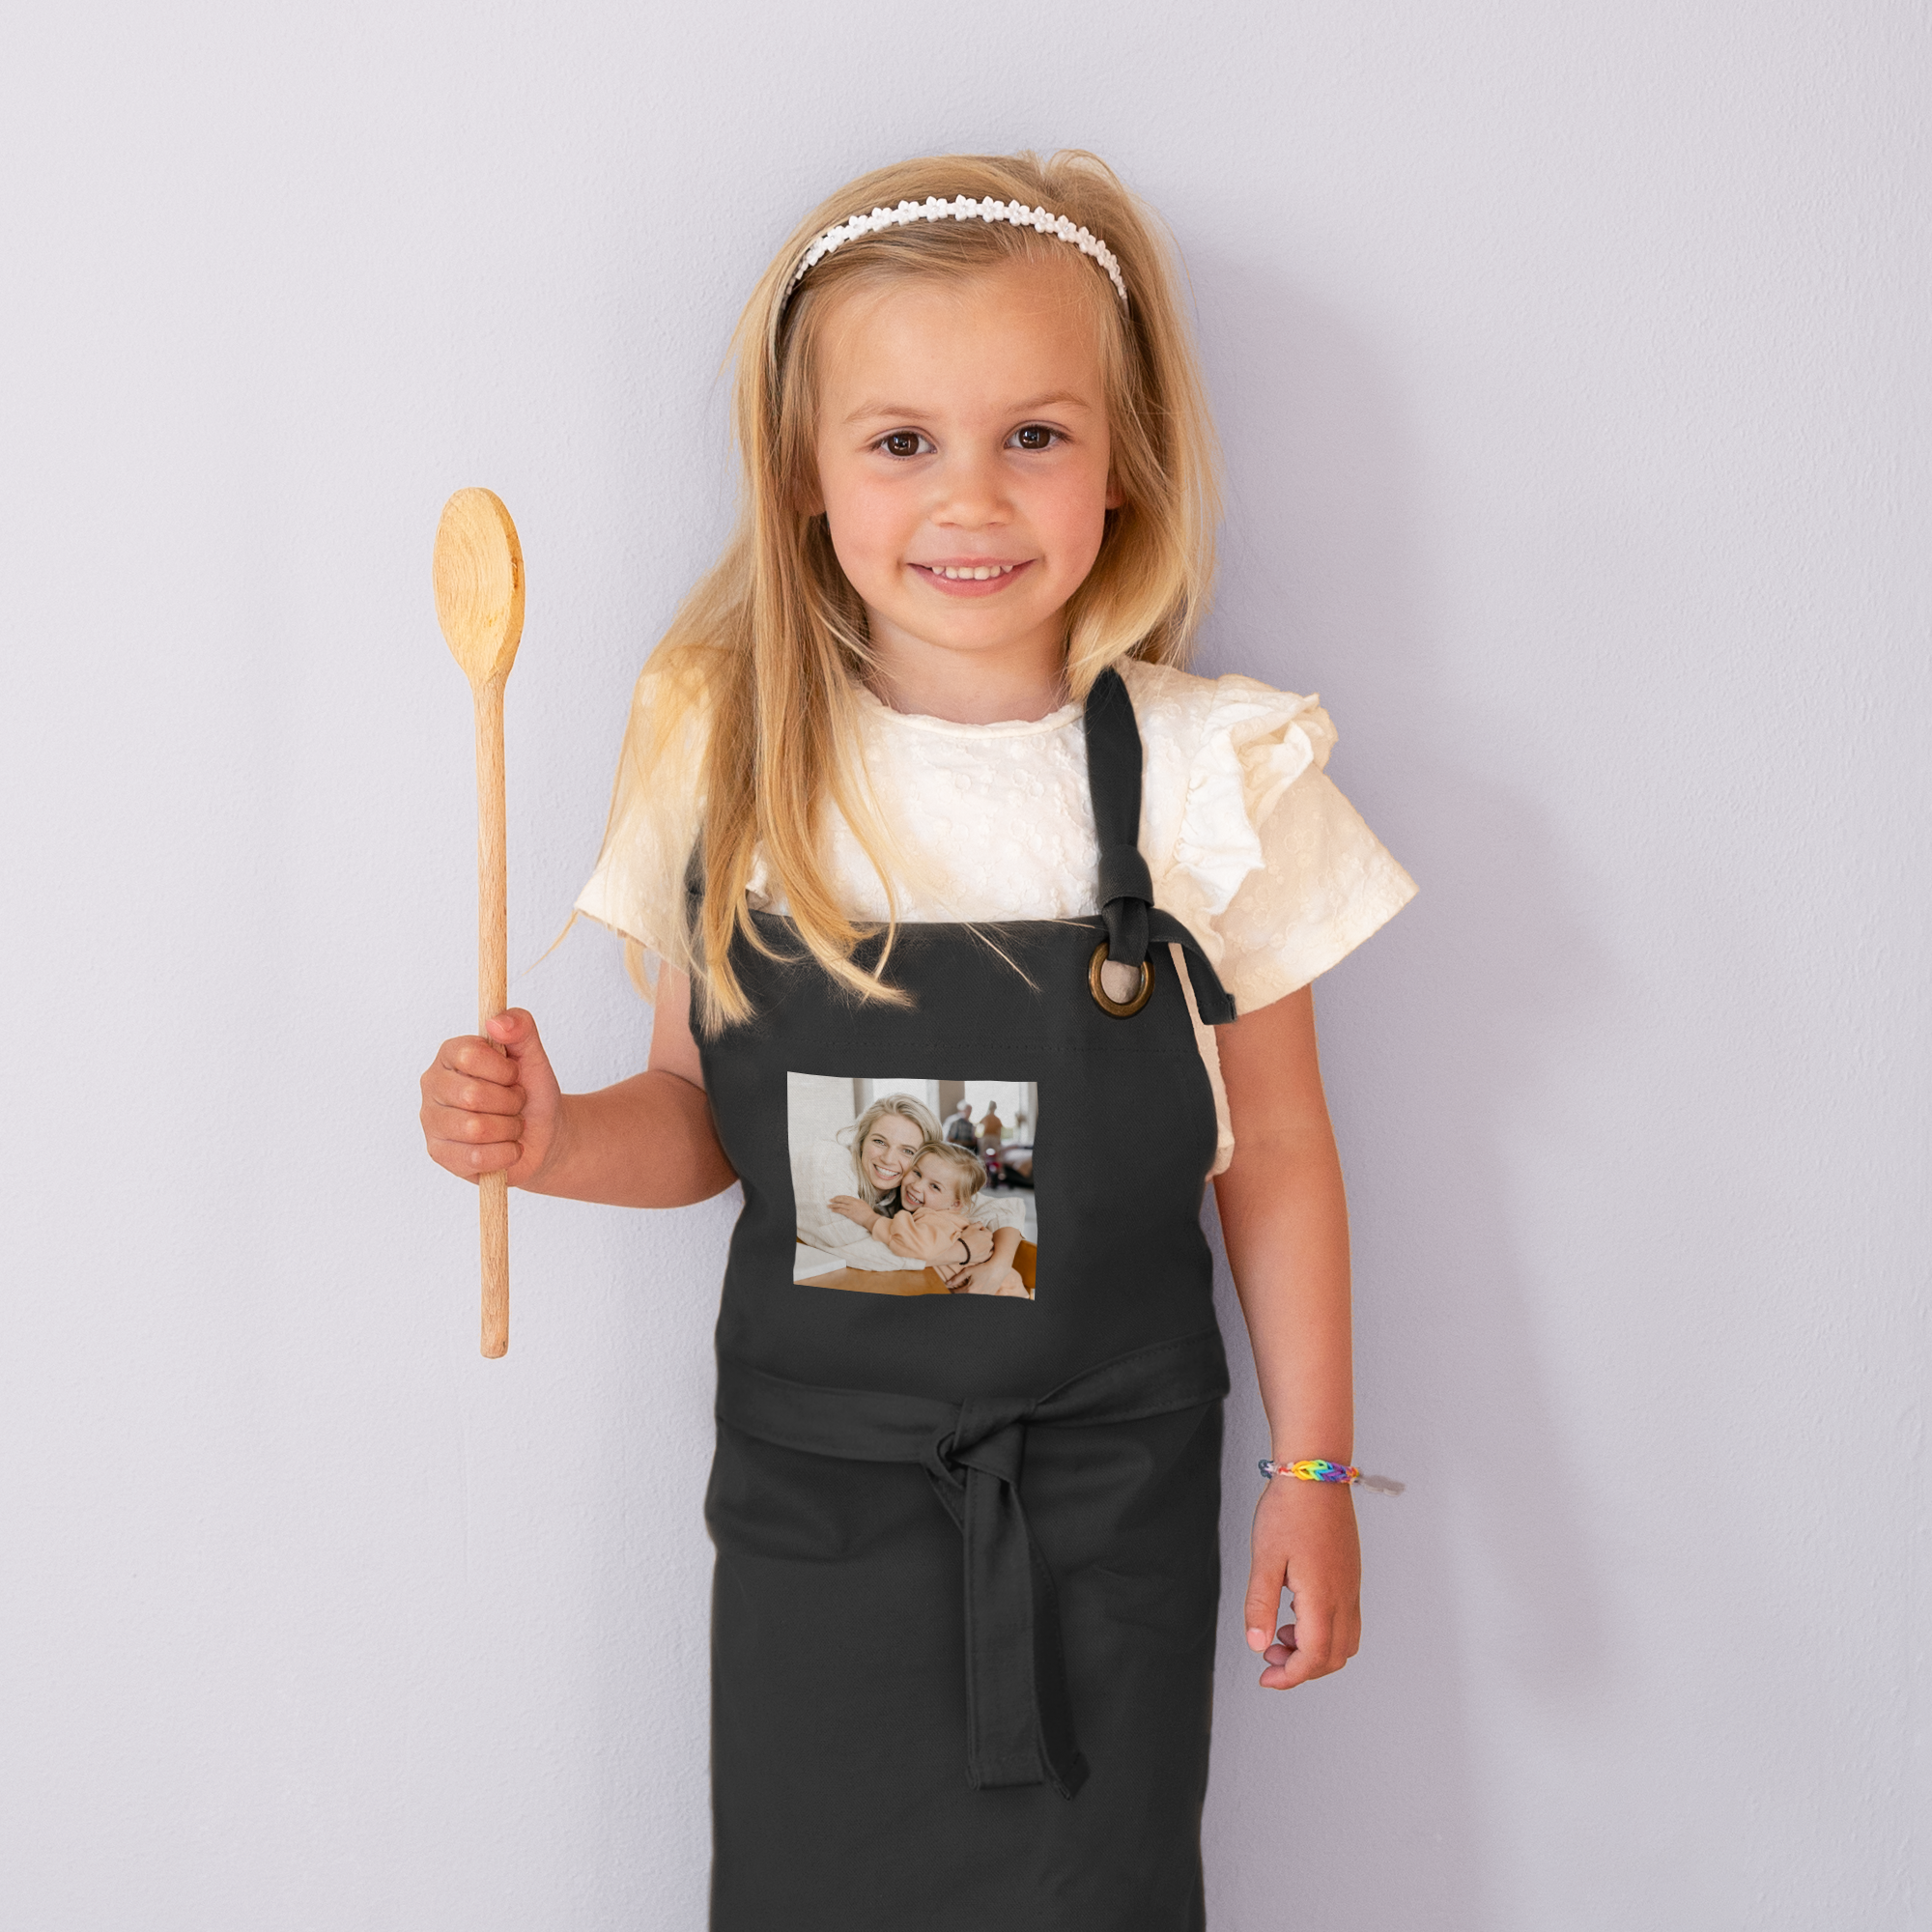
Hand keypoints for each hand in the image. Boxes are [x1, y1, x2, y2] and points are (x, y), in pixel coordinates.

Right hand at [419, 1009, 564, 1188]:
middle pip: (472, 1095)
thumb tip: (496, 1022)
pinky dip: (505, 1153)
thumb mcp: (533, 1055)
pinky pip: (475, 1157)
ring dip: (509, 1129)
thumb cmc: (531, 1093)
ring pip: (475, 1129)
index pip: (469, 1055)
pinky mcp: (439, 1153)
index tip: (513, 1075)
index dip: (503, 1070)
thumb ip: (521, 1027)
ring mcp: (431, 1121)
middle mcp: (433, 1084)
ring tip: (512, 1124)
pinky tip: (507, 1147)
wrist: (543, 1134)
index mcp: (450, 1054)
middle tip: (516, 1103)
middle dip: (510, 1102)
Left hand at [828, 1195, 874, 1226]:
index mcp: (856, 1200)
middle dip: (835, 1199)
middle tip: (830, 1200)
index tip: (836, 1197)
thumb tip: (854, 1201)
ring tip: (828, 1205)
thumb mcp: (864, 1204)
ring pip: (840, 1205)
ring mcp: (851, 1208)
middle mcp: (853, 1203)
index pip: (846, 1197)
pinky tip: (832, 1210)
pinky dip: (836, 1210)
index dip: (840, 1197)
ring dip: (833, 1205)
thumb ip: (858, 1202)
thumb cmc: (868, 1213)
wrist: (870, 1218)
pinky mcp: (850, 1214)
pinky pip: (841, 1211)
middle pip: (842, 1199)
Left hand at [942, 1259, 999, 1293]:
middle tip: (955, 1290)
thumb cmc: (983, 1268)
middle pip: (963, 1297)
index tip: (948, 1289)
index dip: (951, 1291)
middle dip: (959, 1294)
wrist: (998, 1269)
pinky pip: (980, 1297)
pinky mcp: (989, 1296)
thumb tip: (947, 1283)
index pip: (956, 1293)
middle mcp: (976, 1296)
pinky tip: (975, 1291)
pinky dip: (976, 1295)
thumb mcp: (968, 1271)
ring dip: (967, 1295)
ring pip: (972, 1299)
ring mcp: (983, 1297)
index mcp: (970, 1290)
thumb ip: (957, 1278)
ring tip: (966, 1291)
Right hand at [960, 1221, 993, 1264]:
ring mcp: (988, 1251)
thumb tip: (981, 1223)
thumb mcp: (971, 1227)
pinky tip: (981, 1252)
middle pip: (987, 1239)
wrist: (962, 1250)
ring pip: (988, 1246)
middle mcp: (990, 1242)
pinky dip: (985, 1252)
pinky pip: (987, 1254)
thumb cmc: (966, 1237)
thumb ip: (978, 1224)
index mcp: (988, 1234)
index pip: (985, 1230)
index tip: (976, 1231)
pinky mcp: (985, 1257)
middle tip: (976, 1238)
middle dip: (983, 1238)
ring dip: (984, 1245)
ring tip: (977, 1245)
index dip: (980, 1230)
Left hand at [1244, 1476, 1361, 1689]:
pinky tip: (1295, 1610)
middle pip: (1334, 1657)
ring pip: (1344, 1641)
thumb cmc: (1288, 1511)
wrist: (1315, 1473)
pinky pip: (1347, 1619)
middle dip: (1302, 1668)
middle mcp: (1345, 1596)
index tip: (1266, 1676)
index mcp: (1323, 1597)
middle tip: (1268, 1656)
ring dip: (1315, 1651)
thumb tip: (1257, 1645)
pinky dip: (1323, 1630)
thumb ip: (1260, 1606)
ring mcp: (1352, 1586)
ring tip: (1280, 1632)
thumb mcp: (1264, 1559)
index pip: (1314, 1658)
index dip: (1290, 1676)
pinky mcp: (1351, 1575)